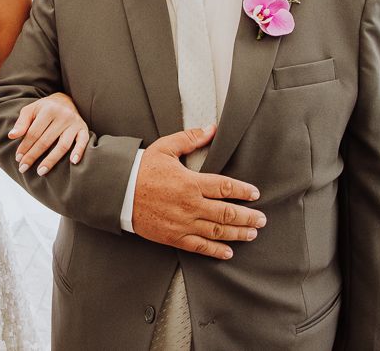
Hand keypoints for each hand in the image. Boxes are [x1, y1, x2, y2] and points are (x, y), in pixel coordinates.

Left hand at [9, 93, 89, 175]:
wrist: (66, 100)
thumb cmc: (44, 108)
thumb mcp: (31, 110)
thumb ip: (21, 123)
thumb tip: (11, 136)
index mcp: (48, 110)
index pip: (34, 133)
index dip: (25, 147)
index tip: (18, 159)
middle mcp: (63, 115)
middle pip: (46, 141)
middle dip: (33, 156)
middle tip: (23, 168)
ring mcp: (74, 123)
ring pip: (62, 145)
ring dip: (51, 160)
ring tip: (40, 171)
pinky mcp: (84, 128)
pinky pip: (83, 142)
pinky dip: (79, 152)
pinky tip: (73, 162)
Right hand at [132, 124, 264, 259]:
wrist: (118, 192)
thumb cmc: (141, 169)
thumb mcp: (165, 148)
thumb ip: (190, 138)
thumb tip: (212, 129)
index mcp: (190, 182)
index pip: (225, 187)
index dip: (242, 191)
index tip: (254, 193)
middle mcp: (190, 205)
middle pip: (227, 213)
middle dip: (248, 217)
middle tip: (261, 219)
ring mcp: (182, 223)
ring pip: (217, 231)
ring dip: (237, 233)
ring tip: (252, 234)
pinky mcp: (173, 236)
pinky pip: (199, 246)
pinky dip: (215, 250)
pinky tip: (228, 252)